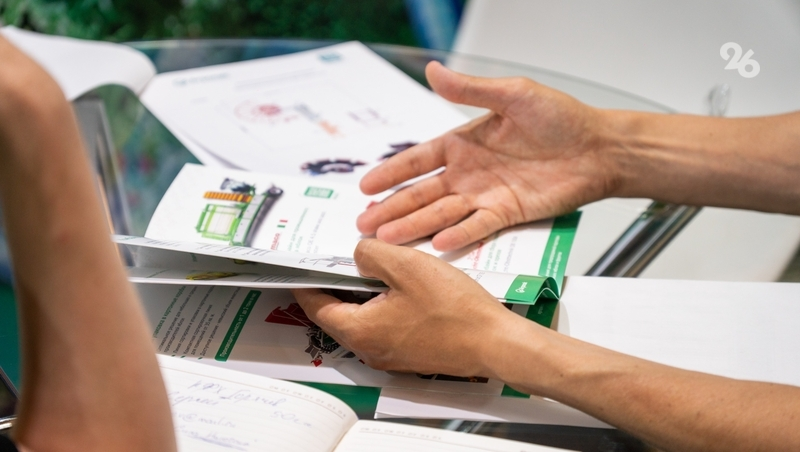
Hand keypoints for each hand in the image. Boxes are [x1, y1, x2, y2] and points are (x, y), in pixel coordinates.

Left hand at [291, 239, 523, 376]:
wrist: (495, 344)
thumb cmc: (453, 309)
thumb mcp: (406, 266)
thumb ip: (371, 254)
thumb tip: (357, 255)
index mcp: (360, 330)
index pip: (316, 306)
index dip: (305, 283)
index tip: (300, 266)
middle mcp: (369, 349)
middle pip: (337, 315)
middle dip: (333, 286)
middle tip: (336, 259)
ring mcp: (390, 356)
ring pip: (362, 321)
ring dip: (360, 295)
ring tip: (369, 266)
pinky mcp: (410, 355)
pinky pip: (383, 328)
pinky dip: (380, 306)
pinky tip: (397, 286)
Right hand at [357, 61, 618, 250]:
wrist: (598, 148)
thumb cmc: (560, 117)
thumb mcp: (512, 94)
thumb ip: (470, 89)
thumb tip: (432, 70)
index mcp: (464, 142)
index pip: (419, 160)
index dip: (391, 172)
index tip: (365, 185)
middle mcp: (469, 172)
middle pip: (422, 193)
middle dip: (392, 208)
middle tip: (364, 224)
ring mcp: (485, 195)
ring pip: (441, 213)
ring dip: (414, 226)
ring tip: (386, 239)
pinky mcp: (507, 213)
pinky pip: (477, 226)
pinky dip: (457, 235)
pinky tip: (435, 244)